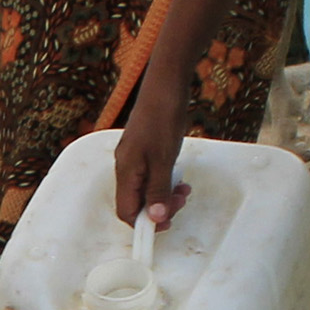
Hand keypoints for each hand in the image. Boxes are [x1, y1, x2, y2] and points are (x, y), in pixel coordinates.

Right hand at [109, 68, 191, 226]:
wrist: (165, 86)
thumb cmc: (162, 119)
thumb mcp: (163, 160)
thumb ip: (158, 191)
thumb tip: (155, 219)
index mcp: (125, 171)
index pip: (126, 211)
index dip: (145, 223)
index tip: (167, 223)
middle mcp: (125, 167)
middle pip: (136, 202)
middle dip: (159, 208)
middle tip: (180, 200)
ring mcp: (133, 157)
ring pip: (145, 189)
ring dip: (164, 195)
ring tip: (183, 190)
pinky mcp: (143, 149)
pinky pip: (150, 175)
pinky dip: (164, 181)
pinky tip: (178, 176)